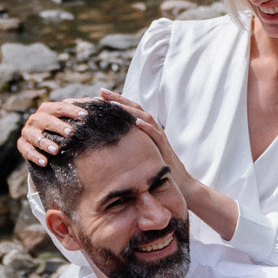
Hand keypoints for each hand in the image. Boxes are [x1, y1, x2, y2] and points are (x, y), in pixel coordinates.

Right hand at [17, 93, 92, 169]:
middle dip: (59, 126)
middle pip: (47, 120)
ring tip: (56, 150)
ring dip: (45, 143)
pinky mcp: (22, 145)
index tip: (85, 116)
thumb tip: (99, 99)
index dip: (72, 110)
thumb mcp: (70, 119)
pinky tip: (45, 162)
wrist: (43, 146)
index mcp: (48, 109)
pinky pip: (27, 151)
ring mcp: (27, 132)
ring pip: (35, 136)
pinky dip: (35, 156)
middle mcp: (36, 119)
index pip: (60, 107)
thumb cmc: (61, 129)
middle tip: (71, 132)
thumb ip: (82, 108)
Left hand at [98, 93, 201, 207]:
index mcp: (145, 130)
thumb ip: (127, 147)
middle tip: (101, 93)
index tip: (98, 96)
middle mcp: (152, 130)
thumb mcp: (138, 156)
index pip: (129, 111)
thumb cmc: (156, 171)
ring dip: (129, 110)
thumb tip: (105, 144)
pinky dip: (147, 128)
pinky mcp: (165, 148)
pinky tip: (137, 123)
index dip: (115, 102)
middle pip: (135, 109)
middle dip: (118, 100)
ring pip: (145, 118)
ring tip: (114, 105)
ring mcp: (159, 137)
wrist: (179, 184)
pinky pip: (156, 135)